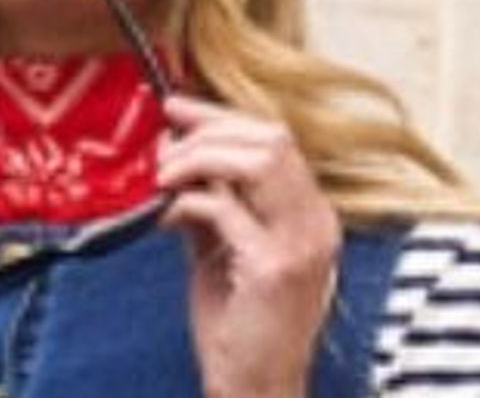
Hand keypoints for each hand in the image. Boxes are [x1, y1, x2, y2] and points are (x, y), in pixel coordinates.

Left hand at [156, 98, 341, 397]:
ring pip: (259, 158)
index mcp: (312, 216)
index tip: (176, 109)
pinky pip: (226, 207)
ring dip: (199, 158)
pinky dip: (187, 202)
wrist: (254, 390)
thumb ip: (210, 207)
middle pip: (272, 137)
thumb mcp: (221, 255)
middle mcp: (318, 222)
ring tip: (162, 179)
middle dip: (208, 130)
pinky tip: (164, 218)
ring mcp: (302, 243)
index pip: (276, 139)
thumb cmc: (238, 330)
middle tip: (162, 146)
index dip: (222, 116)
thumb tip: (176, 161)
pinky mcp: (275, 268)